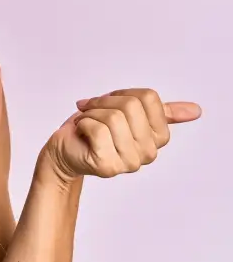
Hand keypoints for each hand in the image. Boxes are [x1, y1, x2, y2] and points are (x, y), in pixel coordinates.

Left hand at [43, 88, 201, 181]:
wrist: (65, 149)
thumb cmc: (93, 129)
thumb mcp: (126, 112)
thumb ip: (161, 111)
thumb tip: (196, 110)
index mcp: (158, 137)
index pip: (148, 98)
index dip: (122, 94)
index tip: (107, 104)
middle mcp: (148, 153)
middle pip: (130, 106)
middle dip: (103, 103)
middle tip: (91, 113)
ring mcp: (130, 162)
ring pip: (114, 117)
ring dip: (91, 114)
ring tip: (86, 123)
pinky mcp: (108, 166)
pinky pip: (98, 130)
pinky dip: (83, 124)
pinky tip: (82, 132)